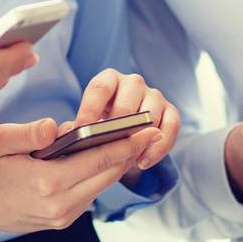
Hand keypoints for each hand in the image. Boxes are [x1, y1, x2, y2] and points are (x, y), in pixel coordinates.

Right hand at [0, 118, 140, 241]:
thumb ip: (31, 133)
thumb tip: (59, 127)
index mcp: (47, 182)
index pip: (100, 160)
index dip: (127, 143)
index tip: (149, 129)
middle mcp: (59, 206)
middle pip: (107, 175)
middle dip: (128, 153)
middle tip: (149, 131)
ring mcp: (60, 217)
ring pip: (100, 186)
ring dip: (115, 165)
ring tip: (129, 141)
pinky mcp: (59, 221)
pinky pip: (88, 195)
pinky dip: (98, 176)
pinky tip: (102, 158)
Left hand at [70, 68, 181, 187]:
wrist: (123, 130)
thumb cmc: (99, 126)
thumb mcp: (87, 121)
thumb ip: (80, 126)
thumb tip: (71, 136)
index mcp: (109, 79)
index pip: (100, 88)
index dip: (90, 108)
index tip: (82, 129)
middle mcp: (133, 83)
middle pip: (127, 101)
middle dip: (118, 125)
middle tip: (108, 147)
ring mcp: (154, 95)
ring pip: (151, 113)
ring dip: (140, 138)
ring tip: (126, 160)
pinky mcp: (170, 111)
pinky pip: (171, 126)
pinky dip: (159, 147)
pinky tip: (143, 163)